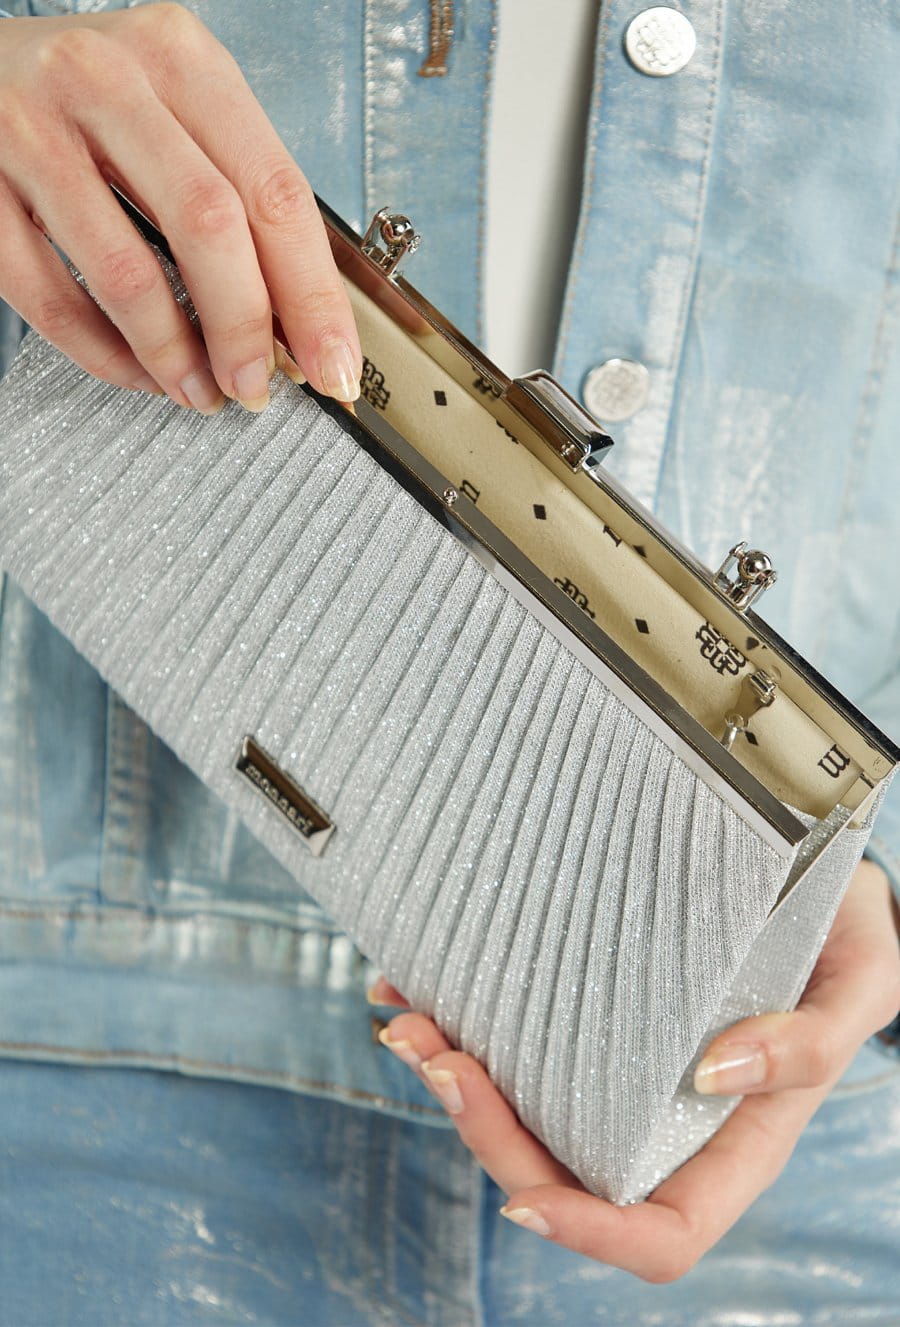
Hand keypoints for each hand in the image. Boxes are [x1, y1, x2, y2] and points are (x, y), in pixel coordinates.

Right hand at [0, 4, 360, 409]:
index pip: (275, 191)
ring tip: (200, 390)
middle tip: (258, 385)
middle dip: (245, 330)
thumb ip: (237, 196)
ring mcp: (31, 132)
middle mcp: (105, 81)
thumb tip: (294, 320)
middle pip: (209, 227)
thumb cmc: (89, 98)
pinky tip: (138, 372)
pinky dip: (106, 356)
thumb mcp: (176, 109)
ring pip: (128, 274)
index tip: (332, 362)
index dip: (313, 296)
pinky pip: (52, 299)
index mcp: (178, 58)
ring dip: (176, 356)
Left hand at [369, 858, 899, 1280]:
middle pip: (563, 1170)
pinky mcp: (589, 1012)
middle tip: (434, 1054)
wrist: (818, 871)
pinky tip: (414, 984)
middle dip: (486, 1132)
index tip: (525, 1201)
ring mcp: (619, 1067)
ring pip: (525, 1108)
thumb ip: (811, 1043)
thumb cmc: (848, 936)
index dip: (590, 1233)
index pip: (660, 1232)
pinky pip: (517, 1039)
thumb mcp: (861, 983)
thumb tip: (715, 1074)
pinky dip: (456, 1020)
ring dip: (455, 1077)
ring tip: (406, 1019)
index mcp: (732, 1138)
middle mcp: (663, 1116)